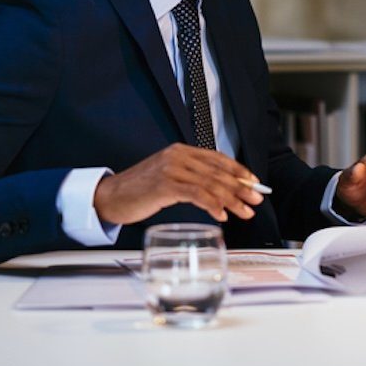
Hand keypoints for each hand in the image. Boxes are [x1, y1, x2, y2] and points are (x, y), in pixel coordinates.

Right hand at [93, 143, 264, 224]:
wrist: (110, 197)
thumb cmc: (140, 191)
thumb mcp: (169, 178)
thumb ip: (192, 179)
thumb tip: (222, 191)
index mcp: (181, 151)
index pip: (217, 158)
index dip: (239, 170)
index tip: (254, 183)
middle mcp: (178, 156)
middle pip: (218, 171)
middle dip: (241, 187)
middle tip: (256, 201)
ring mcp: (171, 169)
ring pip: (211, 183)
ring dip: (232, 199)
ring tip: (245, 212)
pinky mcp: (165, 185)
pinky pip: (197, 194)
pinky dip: (213, 204)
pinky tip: (222, 214)